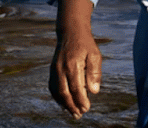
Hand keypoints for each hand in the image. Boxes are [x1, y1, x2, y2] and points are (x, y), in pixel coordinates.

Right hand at [50, 1, 101, 117]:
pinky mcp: (52, 70)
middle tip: (79, 115)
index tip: (86, 108)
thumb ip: (95, 73)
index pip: (76, 87)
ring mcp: (54, 69)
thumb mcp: (95, 55)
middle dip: (71, 106)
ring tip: (73, 113)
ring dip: (64, 104)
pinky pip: (52, 87)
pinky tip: (64, 103)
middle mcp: (61, 68)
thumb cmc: (85, 44)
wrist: (70, 31)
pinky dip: (57, 97)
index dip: (81, 100)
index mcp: (73, 64)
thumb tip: (94, 91)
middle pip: (64, 92)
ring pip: (57, 91)